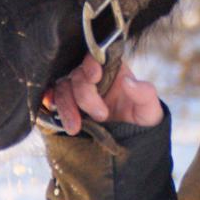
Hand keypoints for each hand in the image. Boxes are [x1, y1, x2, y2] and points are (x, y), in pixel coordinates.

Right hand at [42, 55, 162, 135]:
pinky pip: (51, 99)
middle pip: (77, 75)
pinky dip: (49, 103)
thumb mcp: (150, 108)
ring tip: (75, 128)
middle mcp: (92, 77)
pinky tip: (53, 113)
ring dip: (66, 107)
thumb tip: (127, 81)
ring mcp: (77, 91)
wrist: (131, 141)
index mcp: (111, 69)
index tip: (96, 76)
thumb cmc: (142, 119)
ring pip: (62, 88)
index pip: (96, 57)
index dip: (91, 63)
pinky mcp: (68, 105)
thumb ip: (144, 93)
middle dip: (85, 96)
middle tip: (102, 116)